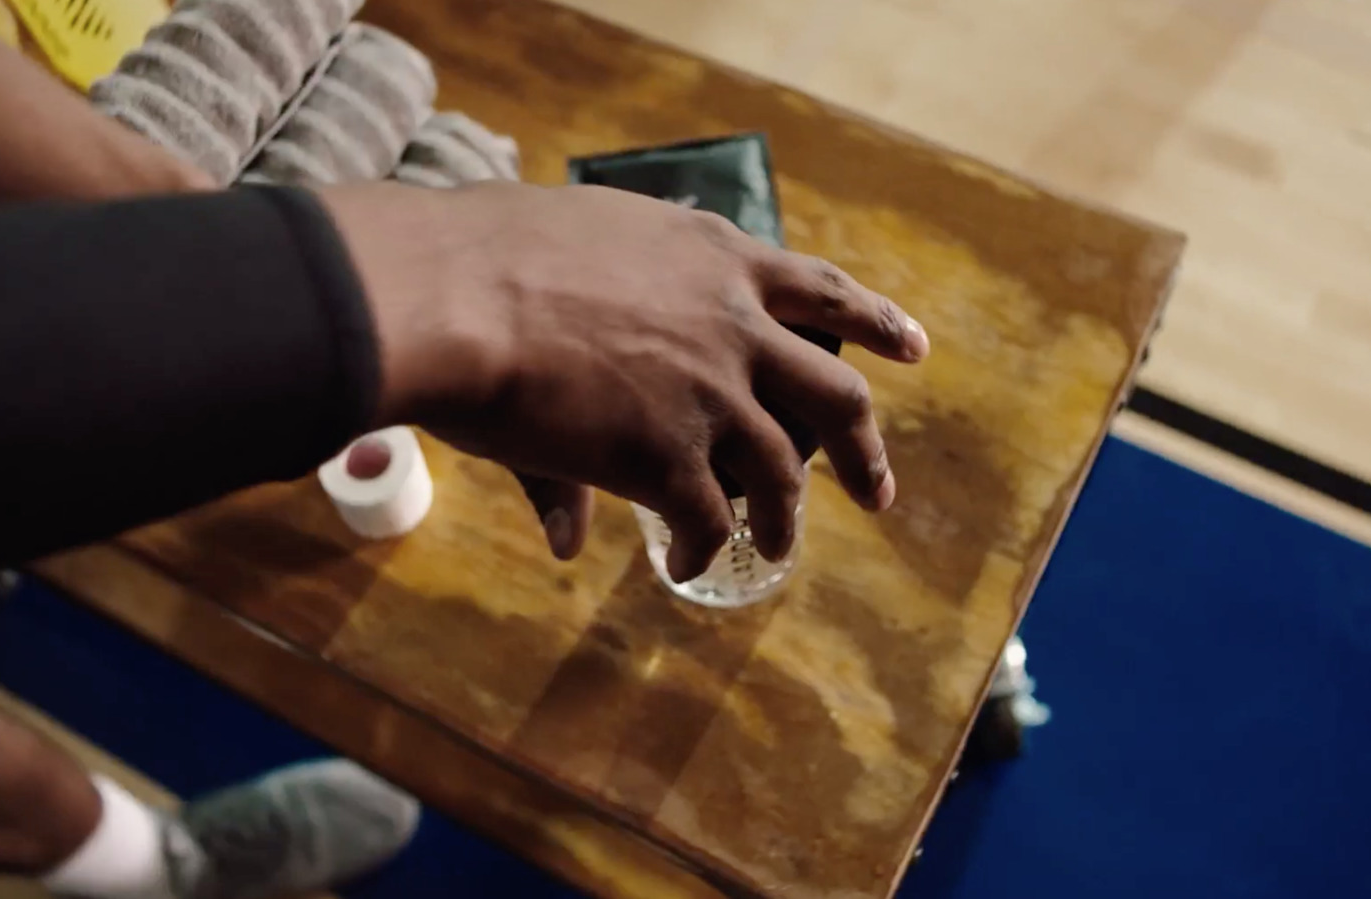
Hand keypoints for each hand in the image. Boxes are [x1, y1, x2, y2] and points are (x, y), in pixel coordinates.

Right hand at [321, 181, 927, 580]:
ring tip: (778, 549)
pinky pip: (710, 520)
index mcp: (716, 260)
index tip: (913, 348)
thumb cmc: (490, 257)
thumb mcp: (572, 259)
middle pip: (835, 395)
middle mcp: (733, 324)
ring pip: (784, 472)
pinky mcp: (671, 455)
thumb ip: (598, 329)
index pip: (819, 289)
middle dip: (864, 450)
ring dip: (785, 519)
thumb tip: (588, 375)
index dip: (872, 321)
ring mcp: (711, 393)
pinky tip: (690, 567)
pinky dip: (707, 550)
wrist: (457, 295)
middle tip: (879, 492)